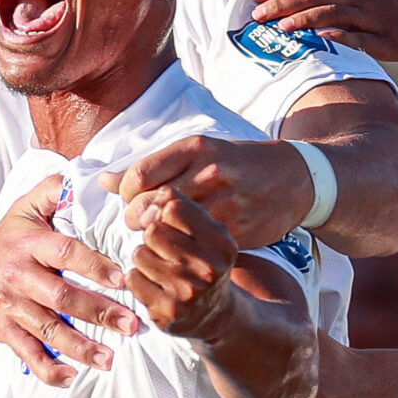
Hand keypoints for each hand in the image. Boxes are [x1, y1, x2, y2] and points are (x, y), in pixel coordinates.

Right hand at [0, 176, 137, 386]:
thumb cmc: (0, 244)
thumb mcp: (21, 211)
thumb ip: (51, 192)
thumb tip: (79, 175)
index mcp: (29, 245)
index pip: (64, 253)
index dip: (94, 265)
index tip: (122, 279)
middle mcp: (20, 276)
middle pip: (62, 296)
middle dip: (99, 313)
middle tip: (132, 326)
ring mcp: (11, 306)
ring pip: (48, 329)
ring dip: (80, 347)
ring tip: (109, 359)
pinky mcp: (4, 330)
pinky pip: (27, 352)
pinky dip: (47, 368)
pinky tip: (72, 377)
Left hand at [118, 135, 312, 251]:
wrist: (293, 178)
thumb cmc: (237, 163)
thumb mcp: (197, 151)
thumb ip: (151, 166)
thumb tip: (104, 180)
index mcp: (194, 148)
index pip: (139, 176)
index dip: (126, 194)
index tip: (131, 199)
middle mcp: (208, 173)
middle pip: (148, 205)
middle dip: (136, 218)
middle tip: (140, 222)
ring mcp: (222, 204)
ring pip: (169, 228)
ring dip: (155, 237)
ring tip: (158, 235)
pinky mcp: (234, 230)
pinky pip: (193, 246)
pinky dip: (179, 250)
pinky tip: (179, 247)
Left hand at [124, 188, 241, 339]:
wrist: (216, 315)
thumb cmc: (205, 262)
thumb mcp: (207, 231)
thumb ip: (181, 207)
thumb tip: (147, 204)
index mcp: (221, 242)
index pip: (174, 207)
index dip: (163, 210)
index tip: (167, 221)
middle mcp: (208, 268)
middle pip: (153, 230)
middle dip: (153, 236)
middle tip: (165, 248)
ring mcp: (187, 292)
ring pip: (140, 254)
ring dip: (145, 258)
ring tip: (162, 267)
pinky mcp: (167, 311)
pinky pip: (133, 279)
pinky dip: (139, 279)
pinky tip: (156, 285)